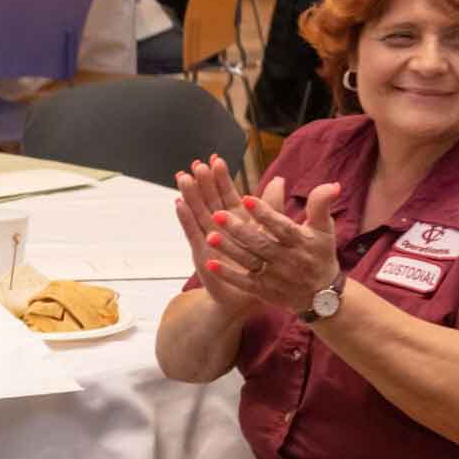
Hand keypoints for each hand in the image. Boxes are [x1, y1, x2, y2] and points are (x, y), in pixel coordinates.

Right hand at [174, 154, 259, 317]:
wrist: (247, 298)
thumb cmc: (261, 266)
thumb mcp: (271, 233)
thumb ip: (272, 206)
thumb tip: (280, 179)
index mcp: (237, 220)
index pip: (227, 194)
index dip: (222, 178)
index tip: (216, 159)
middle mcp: (220, 227)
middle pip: (210, 199)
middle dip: (204, 182)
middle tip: (198, 164)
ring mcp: (208, 238)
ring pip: (198, 212)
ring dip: (190, 195)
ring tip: (183, 177)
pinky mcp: (201, 253)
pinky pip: (192, 233)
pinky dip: (185, 219)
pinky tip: (179, 204)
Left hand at [198, 176, 343, 316]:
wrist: (323, 297)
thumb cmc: (320, 254)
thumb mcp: (324, 230)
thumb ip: (321, 206)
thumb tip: (332, 184)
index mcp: (301, 243)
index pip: (282, 227)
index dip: (265, 214)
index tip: (247, 199)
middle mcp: (287, 261)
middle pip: (261, 244)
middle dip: (239, 230)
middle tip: (217, 214)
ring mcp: (274, 277)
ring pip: (249, 262)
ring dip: (229, 250)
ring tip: (209, 236)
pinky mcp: (264, 291)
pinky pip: (244, 283)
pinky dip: (228, 275)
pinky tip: (210, 263)